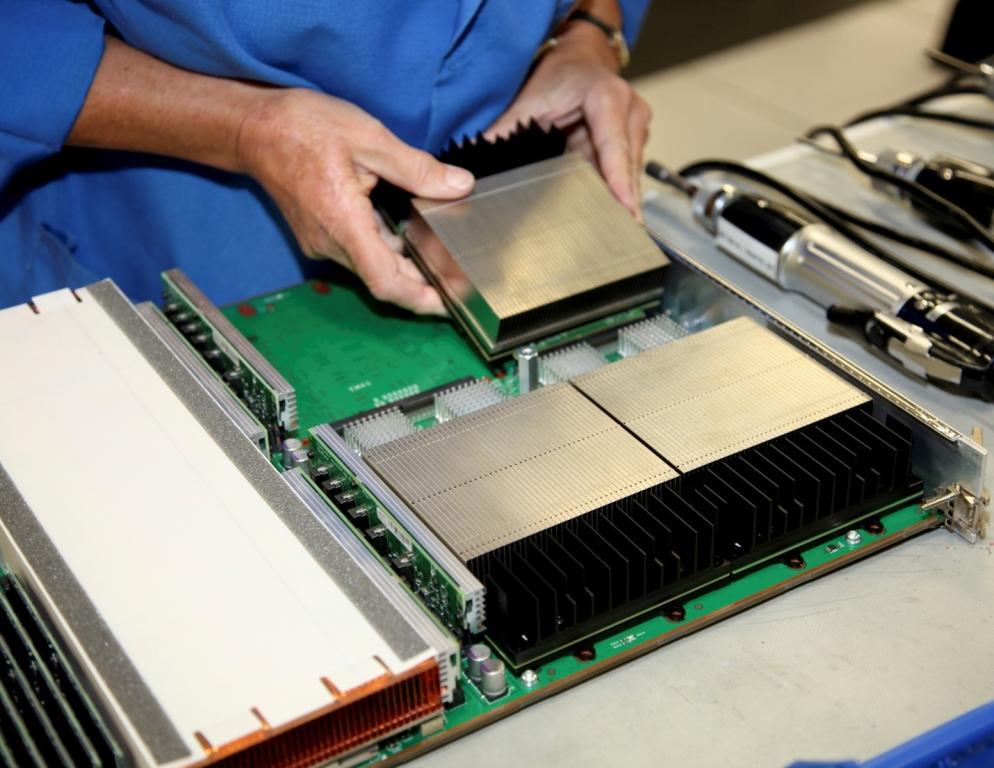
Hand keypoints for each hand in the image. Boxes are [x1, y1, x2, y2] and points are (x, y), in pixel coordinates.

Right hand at [236, 88, 474, 313]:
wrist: (253, 128)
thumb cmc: (302, 127)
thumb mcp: (368, 137)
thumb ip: (417, 168)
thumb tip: (459, 185)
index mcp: (343, 222)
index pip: (385, 281)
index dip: (419, 299)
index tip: (448, 304)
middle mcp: (329, 242)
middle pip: (384, 277)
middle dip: (422, 281)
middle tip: (459, 275)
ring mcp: (323, 241)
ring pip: (374, 264)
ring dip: (406, 261)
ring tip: (441, 250)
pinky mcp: (321, 235)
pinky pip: (361, 250)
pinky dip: (387, 247)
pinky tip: (409, 230)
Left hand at [486, 22, 650, 219]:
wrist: (580, 59)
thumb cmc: (560, 75)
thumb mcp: (528, 101)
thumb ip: (507, 133)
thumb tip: (475, 167)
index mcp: (607, 98)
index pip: (614, 146)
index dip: (619, 179)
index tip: (625, 208)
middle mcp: (630, 113)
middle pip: (627, 168)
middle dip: (623, 204)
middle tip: (621, 237)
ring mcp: (636, 129)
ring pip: (630, 175)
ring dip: (620, 202)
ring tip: (617, 236)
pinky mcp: (635, 143)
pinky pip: (625, 174)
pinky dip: (616, 194)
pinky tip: (610, 218)